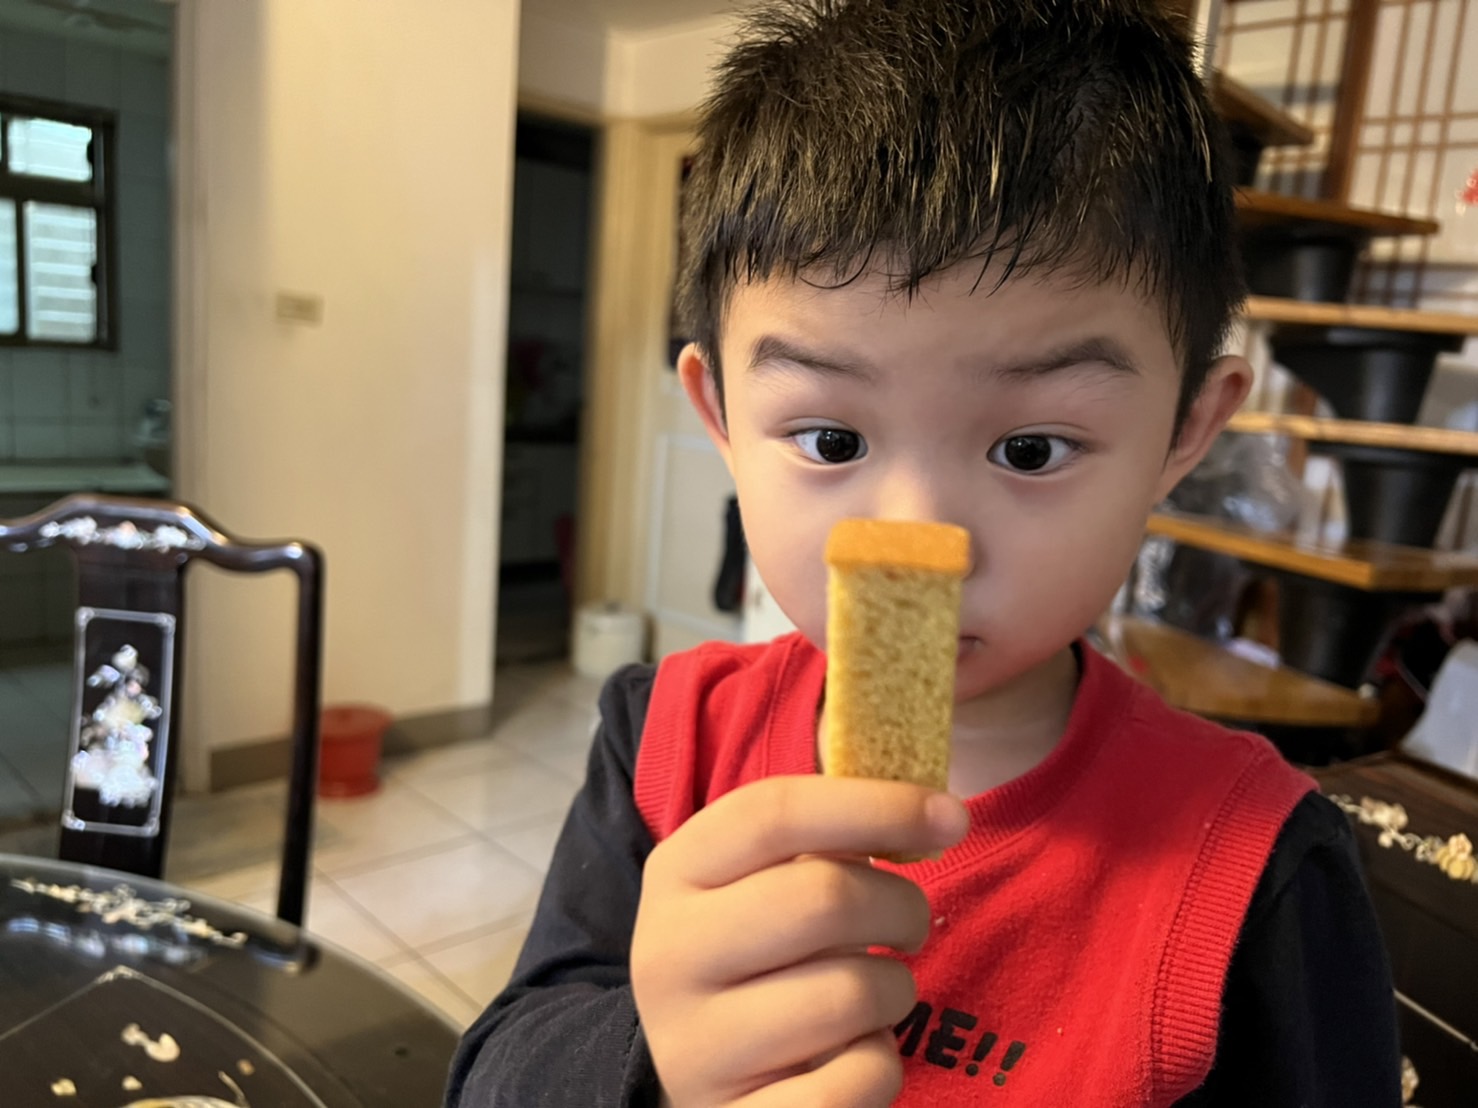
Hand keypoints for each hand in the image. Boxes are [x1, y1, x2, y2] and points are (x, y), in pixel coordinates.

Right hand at [631, 775, 969, 1106]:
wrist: (695, 1067)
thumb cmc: (757, 952)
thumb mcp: (759, 881)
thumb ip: (827, 840)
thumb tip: (937, 814)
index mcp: (676, 872)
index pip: (776, 813)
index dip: (876, 805)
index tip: (950, 816)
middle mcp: (669, 953)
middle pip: (823, 898)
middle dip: (901, 906)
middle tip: (911, 925)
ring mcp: (694, 1045)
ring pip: (852, 993)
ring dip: (893, 990)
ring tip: (869, 994)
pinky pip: (859, 1079)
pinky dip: (880, 1063)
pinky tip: (851, 1053)